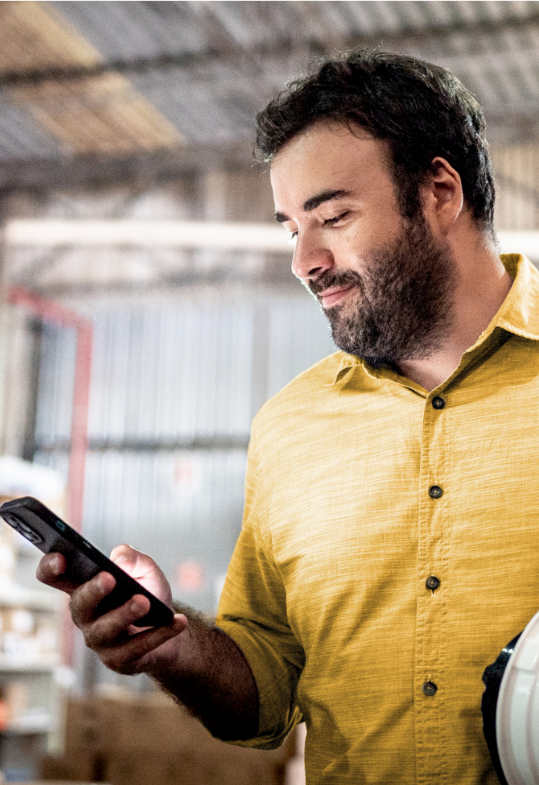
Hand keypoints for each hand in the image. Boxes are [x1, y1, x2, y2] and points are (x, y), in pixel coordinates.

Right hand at [36, 545, 186, 674]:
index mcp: (83, 588)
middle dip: (92, 591)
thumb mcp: (145, 570)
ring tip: (144, 601)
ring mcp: (99, 640)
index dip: (51, 567)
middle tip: (109, 578)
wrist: (167, 626)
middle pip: (79, 605)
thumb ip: (133, 558)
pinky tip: (177, 621)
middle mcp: (85, 615)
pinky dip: (160, 633)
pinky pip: (137, 648)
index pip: (54, 576)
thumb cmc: (147, 592)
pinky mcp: (119, 660)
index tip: (61, 558)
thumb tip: (121, 558)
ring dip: (124, 615)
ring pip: (105, 630)